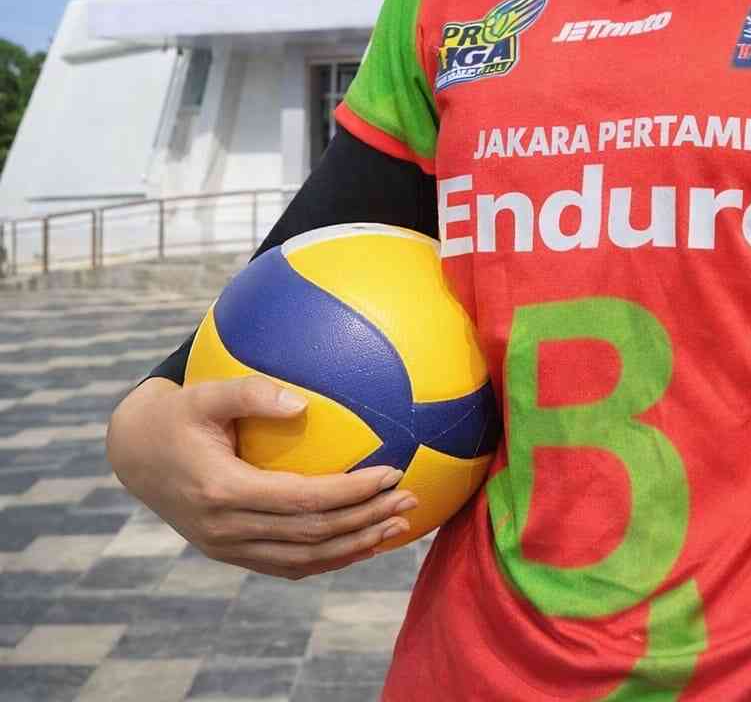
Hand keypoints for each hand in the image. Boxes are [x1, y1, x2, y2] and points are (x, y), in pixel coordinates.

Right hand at [107, 376, 417, 578]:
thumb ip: (250, 392)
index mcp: (224, 491)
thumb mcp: (204, 393)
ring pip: (304, 559)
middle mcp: (227, 529)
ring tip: (398, 527)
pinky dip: (328, 558)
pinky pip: (288, 564)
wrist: (135, 454)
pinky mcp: (230, 552)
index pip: (304, 501)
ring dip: (356, 546)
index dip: (351, 492)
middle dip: (366, 521)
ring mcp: (228, 547)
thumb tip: (302, 401)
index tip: (392, 473)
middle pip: (312, 536)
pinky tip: (361, 541)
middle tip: (411, 500)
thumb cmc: (176, 413)